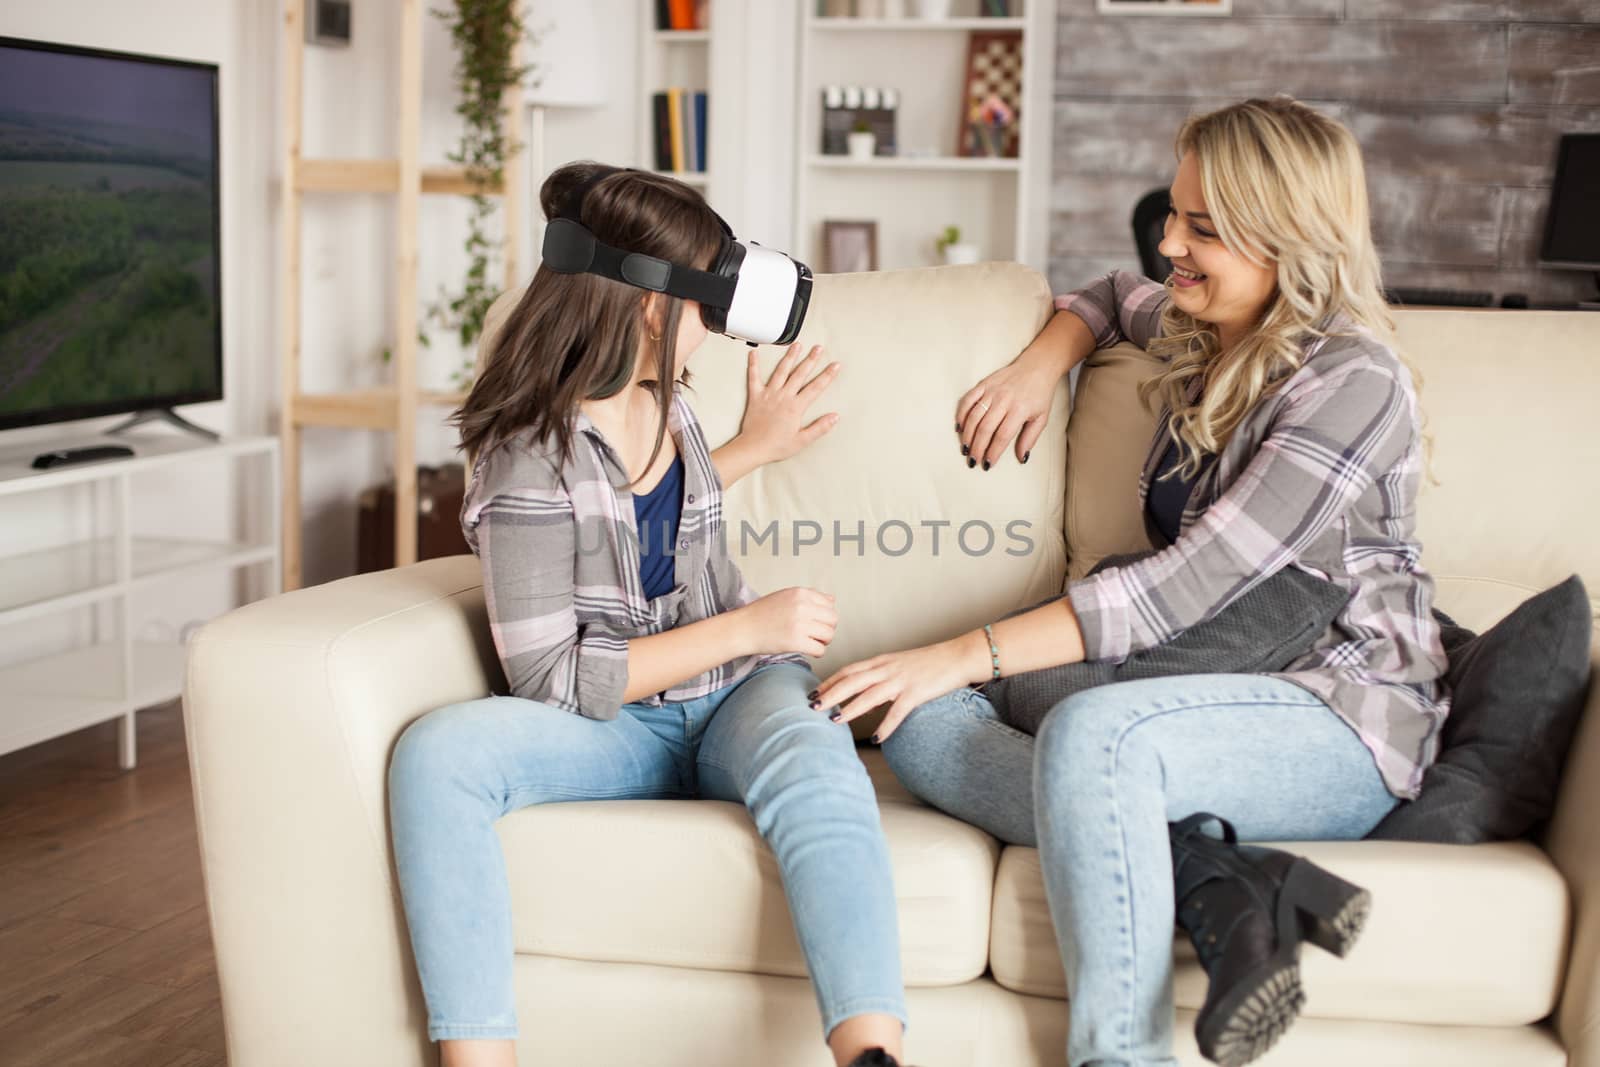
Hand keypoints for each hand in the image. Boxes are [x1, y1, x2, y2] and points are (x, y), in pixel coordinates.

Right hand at [735, 587, 837, 657]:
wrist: (743, 628)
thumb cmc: (762, 614)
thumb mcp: (786, 596)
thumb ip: (809, 597)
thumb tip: (831, 600)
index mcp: (801, 593)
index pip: (830, 604)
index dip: (825, 615)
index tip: (816, 622)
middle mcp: (802, 606)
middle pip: (833, 620)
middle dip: (827, 628)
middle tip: (815, 633)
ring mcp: (800, 624)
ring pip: (829, 635)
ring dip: (823, 641)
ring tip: (811, 641)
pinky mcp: (796, 642)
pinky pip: (820, 649)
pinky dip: (817, 652)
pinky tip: (807, 649)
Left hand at [737, 342, 840, 466]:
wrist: (753, 448)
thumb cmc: (776, 446)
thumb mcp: (802, 441)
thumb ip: (819, 428)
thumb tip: (835, 417)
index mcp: (796, 407)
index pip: (816, 388)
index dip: (827, 376)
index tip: (835, 366)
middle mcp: (783, 397)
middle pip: (800, 374)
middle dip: (811, 359)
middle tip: (818, 348)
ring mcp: (769, 394)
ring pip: (781, 371)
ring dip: (790, 357)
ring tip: (796, 345)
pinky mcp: (756, 396)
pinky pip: (754, 377)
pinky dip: (753, 365)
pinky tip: (754, 353)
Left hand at [811, 632, 988, 741]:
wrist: (958, 656)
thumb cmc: (930, 663)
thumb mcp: (900, 665)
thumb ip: (880, 678)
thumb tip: (862, 699)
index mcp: (882, 661)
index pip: (849, 670)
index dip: (829, 681)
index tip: (813, 691)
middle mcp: (888, 669)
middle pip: (852, 680)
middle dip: (830, 693)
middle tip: (812, 705)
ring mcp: (902, 680)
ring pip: (869, 694)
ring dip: (850, 708)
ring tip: (835, 720)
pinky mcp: (917, 692)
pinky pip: (897, 712)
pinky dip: (886, 725)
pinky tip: (876, 738)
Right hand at [956, 339, 1066, 470]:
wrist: (1037, 366)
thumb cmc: (1040, 394)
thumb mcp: (1042, 418)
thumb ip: (1030, 438)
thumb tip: (1021, 458)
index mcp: (1020, 410)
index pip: (1003, 435)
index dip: (993, 452)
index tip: (988, 464)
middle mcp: (1004, 400)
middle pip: (986, 428)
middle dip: (977, 447)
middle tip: (973, 461)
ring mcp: (992, 391)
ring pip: (974, 416)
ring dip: (967, 435)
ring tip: (965, 449)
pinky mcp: (984, 384)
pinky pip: (968, 400)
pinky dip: (961, 414)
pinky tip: (959, 428)